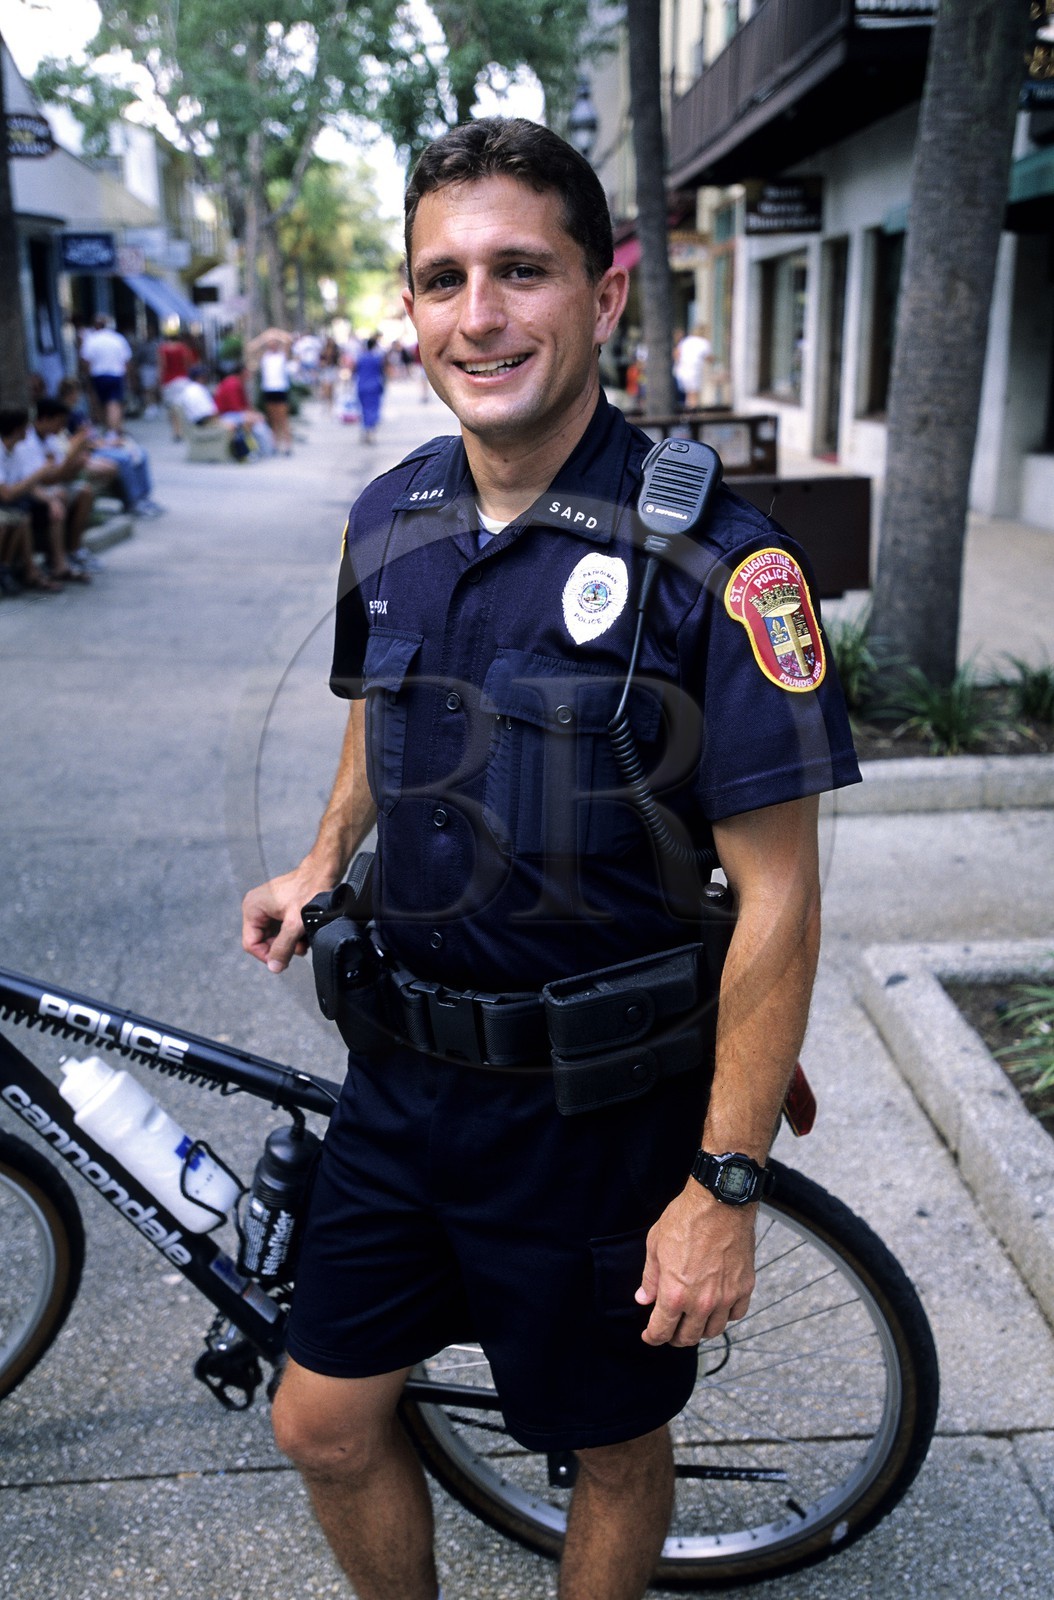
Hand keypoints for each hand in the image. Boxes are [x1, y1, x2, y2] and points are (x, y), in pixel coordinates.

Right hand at [241, 858, 339, 972]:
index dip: (267, 956)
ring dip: (290, 943)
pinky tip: (305, 933)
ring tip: (305, 940)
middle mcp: (256, 907)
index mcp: (252, 908)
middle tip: (299, 949)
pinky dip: (293, 935)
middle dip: (282, 948)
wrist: (324, 871)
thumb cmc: (309, 891)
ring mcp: (267, 907)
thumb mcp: (295, 923)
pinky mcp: (279, 908)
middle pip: (263, 941)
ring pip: (274, 937)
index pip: (251, 944)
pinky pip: (282, 929)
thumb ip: (283, 946)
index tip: (285, 961)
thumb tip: (274, 968)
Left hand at [635, 1183, 756, 1346]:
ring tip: (693, 1320)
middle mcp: (701, 1302)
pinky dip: (726, 1316)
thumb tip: (643, 1299)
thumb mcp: (655, 1245)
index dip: (652, 1337)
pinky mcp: (744, 1287)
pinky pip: (736, 1314)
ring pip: (713, 1330)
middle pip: (688, 1337)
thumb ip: (650, 1278)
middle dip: (675, 1338)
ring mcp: (726, 1297)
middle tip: (670, 1331)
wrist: (720, 1202)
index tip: (650, 1336)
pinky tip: (718, 1307)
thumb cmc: (686, 1219)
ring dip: (700, 1330)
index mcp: (675, 1294)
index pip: (661, 1331)